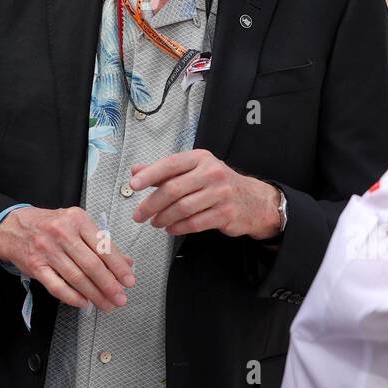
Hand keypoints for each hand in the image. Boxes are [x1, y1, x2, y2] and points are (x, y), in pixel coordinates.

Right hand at [0, 206, 135, 311]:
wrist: (14, 227)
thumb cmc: (49, 225)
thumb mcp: (77, 225)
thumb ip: (101, 243)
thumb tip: (126, 263)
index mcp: (77, 219)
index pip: (103, 246)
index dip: (119, 267)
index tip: (129, 280)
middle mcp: (62, 233)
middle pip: (91, 264)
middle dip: (109, 285)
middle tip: (120, 298)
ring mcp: (47, 250)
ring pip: (76, 277)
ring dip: (95, 295)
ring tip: (106, 304)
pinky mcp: (36, 266)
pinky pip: (57, 286)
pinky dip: (72, 297)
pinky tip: (84, 303)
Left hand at [130, 150, 280, 239]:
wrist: (254, 200)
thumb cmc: (217, 184)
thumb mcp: (194, 170)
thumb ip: (165, 172)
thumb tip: (136, 170)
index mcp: (201, 158)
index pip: (171, 164)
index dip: (150, 174)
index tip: (133, 185)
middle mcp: (212, 173)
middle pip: (173, 189)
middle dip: (151, 204)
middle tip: (138, 214)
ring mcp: (220, 193)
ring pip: (182, 208)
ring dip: (163, 218)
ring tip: (155, 222)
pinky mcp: (225, 214)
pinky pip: (194, 223)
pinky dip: (178, 228)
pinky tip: (171, 229)